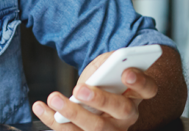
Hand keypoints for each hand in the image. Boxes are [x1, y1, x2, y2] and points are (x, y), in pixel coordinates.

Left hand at [32, 52, 158, 130]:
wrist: (97, 93)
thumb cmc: (104, 77)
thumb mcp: (106, 65)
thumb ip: (105, 67)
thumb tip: (97, 75)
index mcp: (136, 93)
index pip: (148, 89)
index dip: (139, 81)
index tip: (126, 71)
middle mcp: (127, 116)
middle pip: (121, 111)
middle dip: (100, 100)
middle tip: (79, 89)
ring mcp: (110, 130)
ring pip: (96, 128)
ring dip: (72, 113)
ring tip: (53, 97)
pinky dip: (53, 120)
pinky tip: (40, 107)